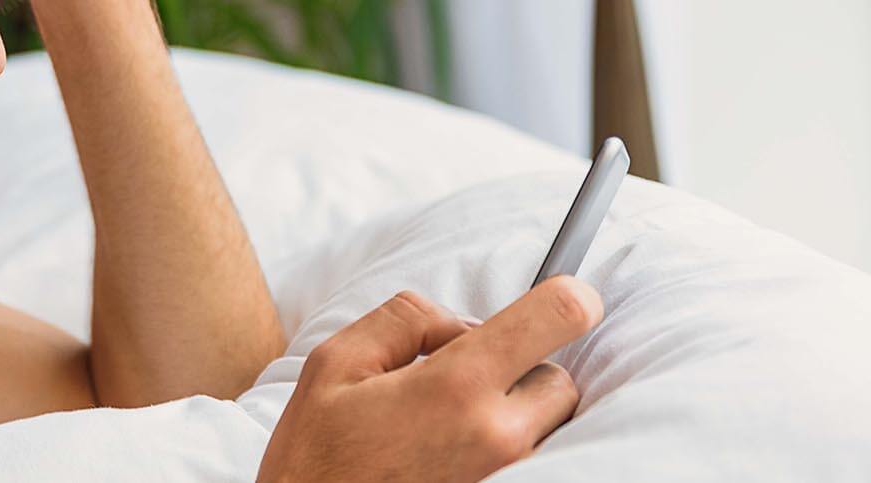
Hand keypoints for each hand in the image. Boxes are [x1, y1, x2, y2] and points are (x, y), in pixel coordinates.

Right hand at [256, 277, 603, 482]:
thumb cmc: (316, 457)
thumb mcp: (334, 364)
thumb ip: (404, 319)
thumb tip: (460, 323)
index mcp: (455, 388)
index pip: (556, 318)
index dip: (566, 298)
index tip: (563, 300)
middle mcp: (497, 436)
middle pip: (558, 378)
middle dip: (520, 369)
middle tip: (462, 381)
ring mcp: (507, 477)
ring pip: (548, 425)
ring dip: (515, 413)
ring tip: (451, 426)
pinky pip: (530, 461)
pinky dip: (505, 449)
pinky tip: (453, 454)